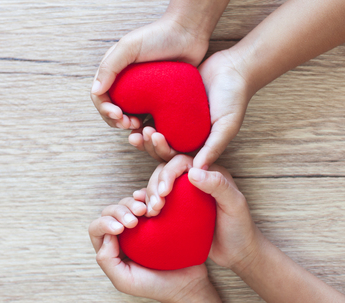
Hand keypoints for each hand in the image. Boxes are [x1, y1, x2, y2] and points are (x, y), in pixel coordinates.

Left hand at [88, 191, 226, 302]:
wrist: (187, 283)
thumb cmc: (154, 284)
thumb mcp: (124, 280)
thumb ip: (107, 260)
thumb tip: (106, 236)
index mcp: (111, 248)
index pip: (97, 228)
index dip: (105, 223)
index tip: (121, 229)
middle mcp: (122, 233)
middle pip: (110, 211)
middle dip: (119, 211)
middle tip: (135, 221)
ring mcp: (140, 223)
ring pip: (127, 202)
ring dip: (132, 203)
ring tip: (144, 211)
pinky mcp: (156, 215)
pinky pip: (146, 199)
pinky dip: (146, 196)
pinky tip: (153, 203)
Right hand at [90, 12, 208, 129]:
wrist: (188, 34)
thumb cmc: (158, 35)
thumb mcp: (129, 47)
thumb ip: (110, 67)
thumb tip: (96, 91)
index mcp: (114, 73)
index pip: (100, 97)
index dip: (105, 109)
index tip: (117, 114)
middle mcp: (124, 85)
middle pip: (112, 110)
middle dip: (116, 121)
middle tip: (128, 124)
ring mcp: (141, 94)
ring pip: (128, 117)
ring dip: (129, 126)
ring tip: (139, 126)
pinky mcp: (157, 100)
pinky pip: (148, 117)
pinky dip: (146, 126)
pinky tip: (152, 129)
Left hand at [129, 49, 251, 165]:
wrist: (232, 67)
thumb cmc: (234, 97)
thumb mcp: (226, 125)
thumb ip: (212, 147)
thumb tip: (198, 171)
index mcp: (197, 145)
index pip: (174, 157)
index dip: (161, 151)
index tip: (154, 137)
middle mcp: (186, 136)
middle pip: (160, 148)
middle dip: (148, 144)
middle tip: (137, 135)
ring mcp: (177, 121)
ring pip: (155, 133)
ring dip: (143, 133)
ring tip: (133, 127)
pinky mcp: (170, 105)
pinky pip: (154, 114)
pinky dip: (143, 116)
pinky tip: (134, 113)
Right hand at [145, 154, 260, 268]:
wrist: (238, 254)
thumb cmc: (240, 228)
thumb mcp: (234, 205)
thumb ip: (218, 185)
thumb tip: (192, 172)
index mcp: (207, 172)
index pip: (181, 162)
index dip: (168, 173)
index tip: (164, 192)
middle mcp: (193, 180)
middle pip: (165, 171)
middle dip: (155, 185)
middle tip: (155, 207)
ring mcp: (183, 196)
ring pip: (157, 185)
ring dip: (149, 196)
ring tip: (151, 213)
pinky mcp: (175, 210)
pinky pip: (156, 200)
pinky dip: (145, 203)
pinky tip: (143, 211)